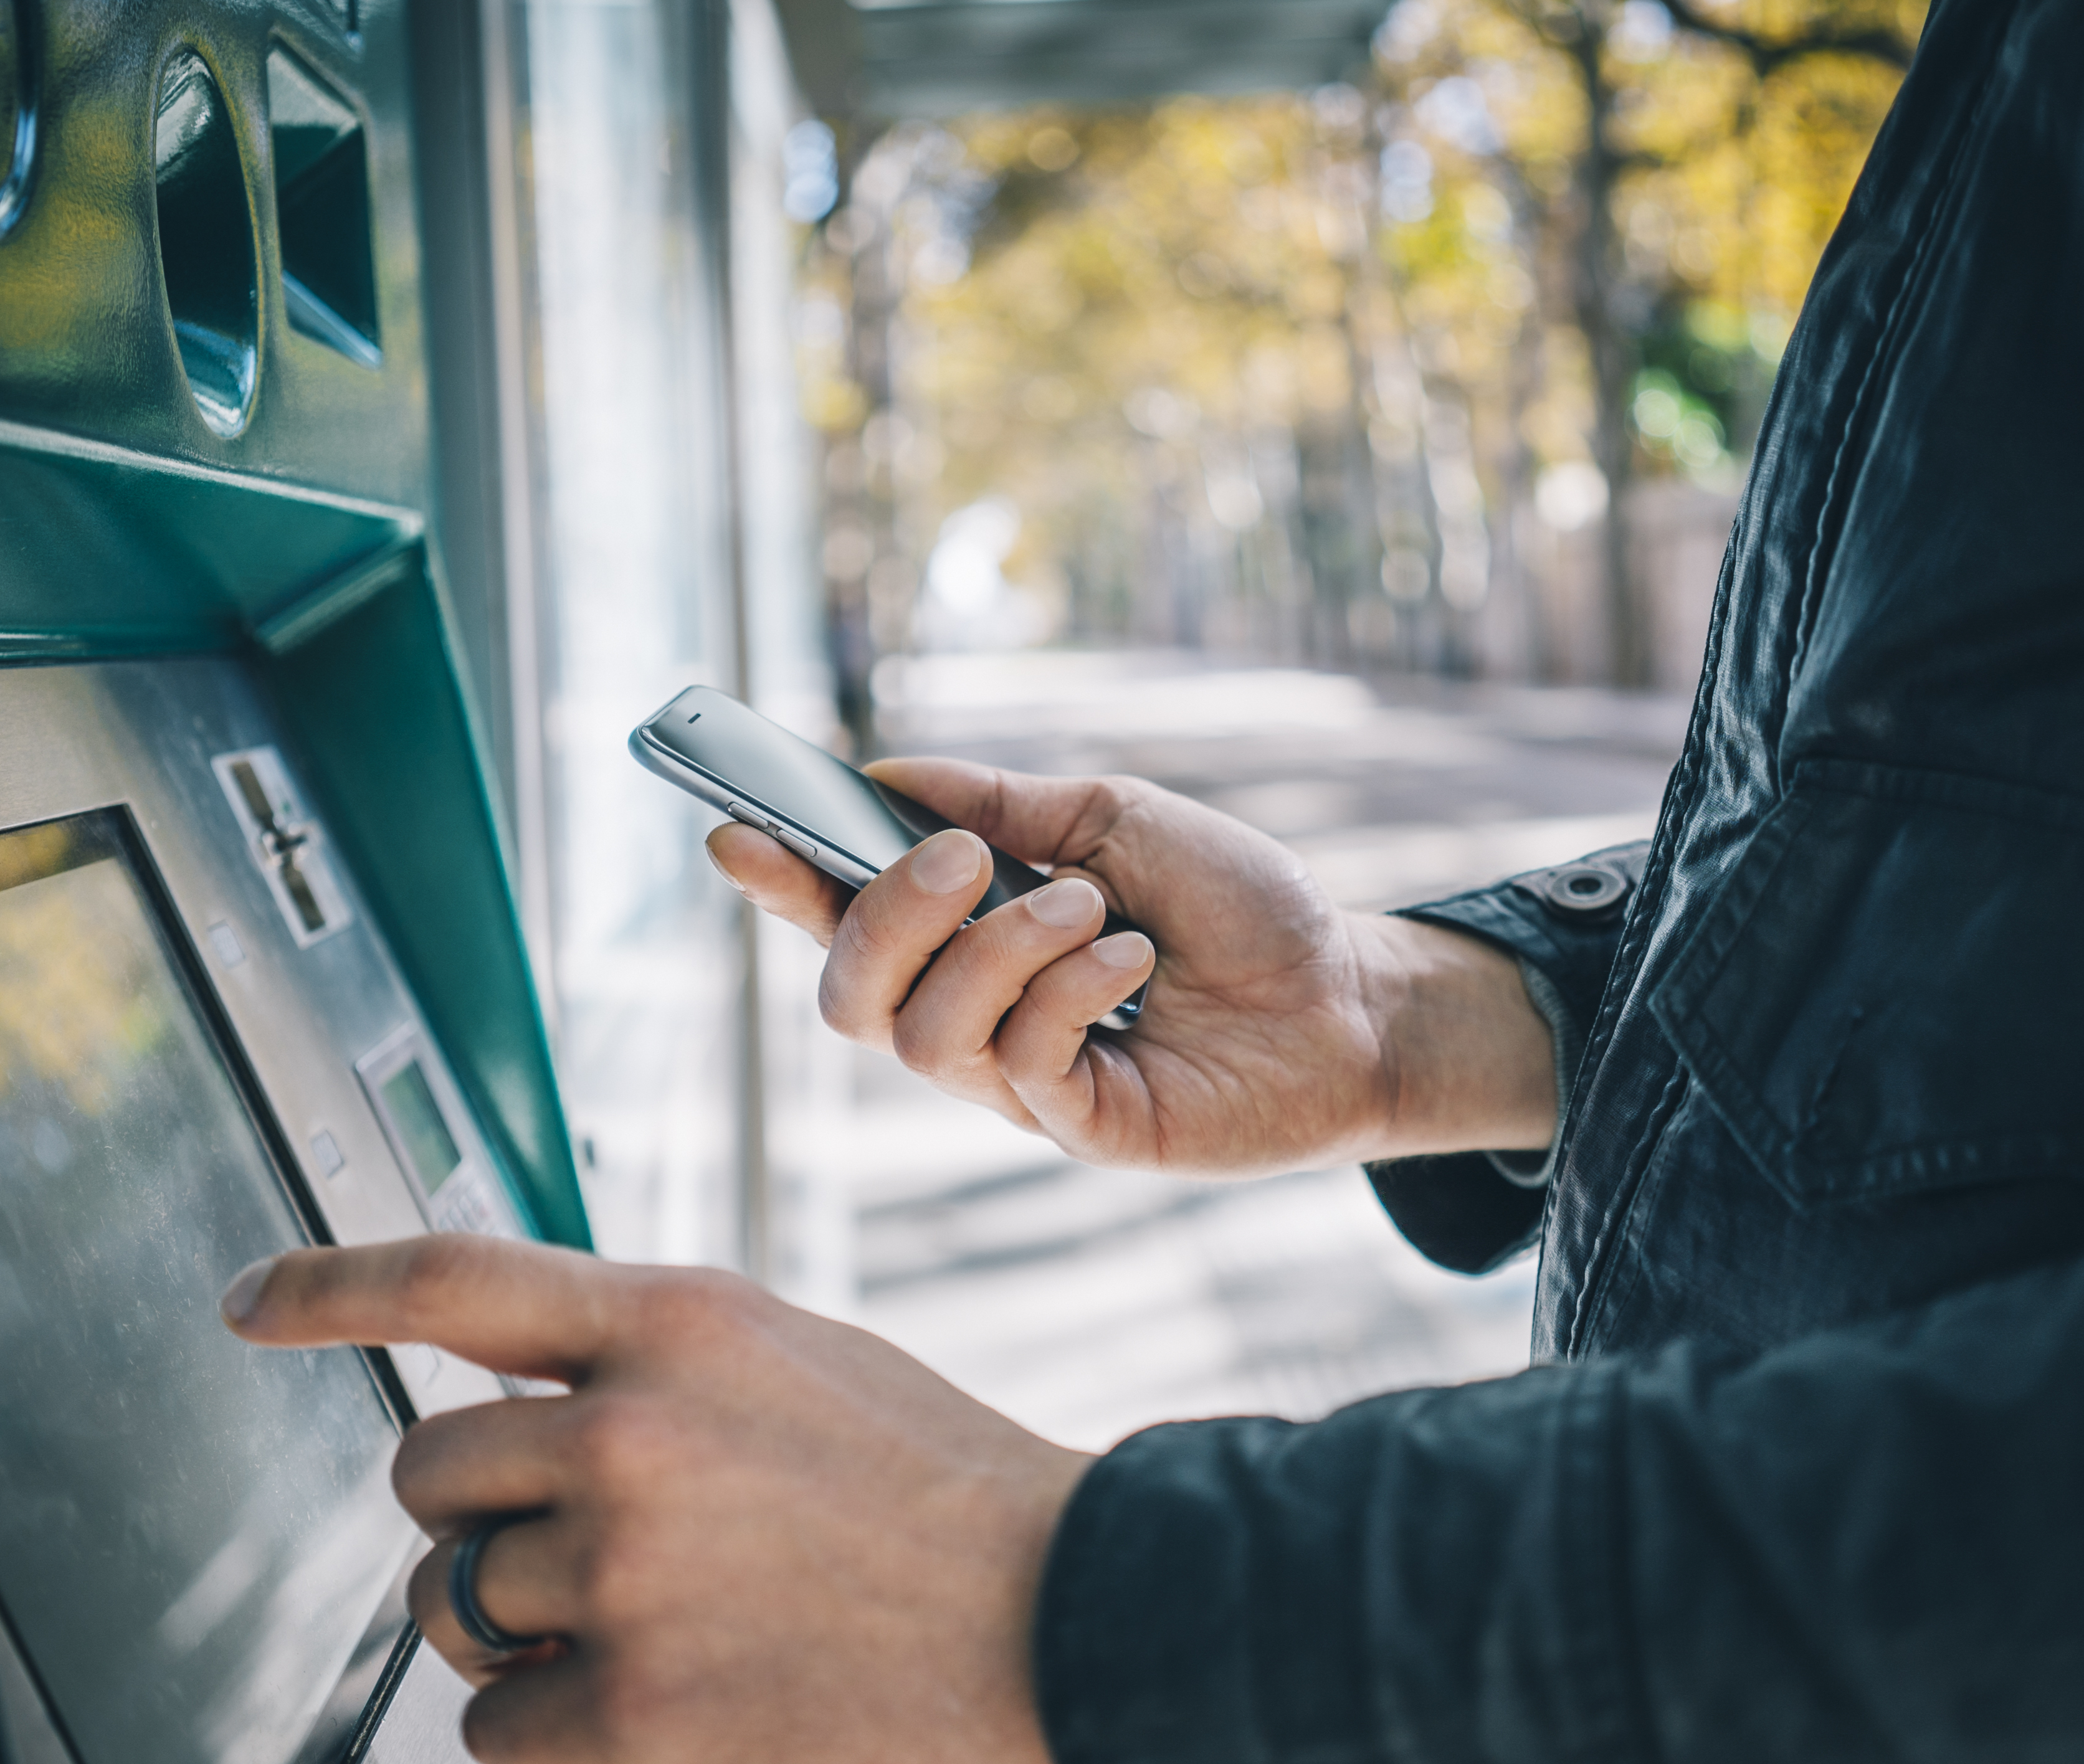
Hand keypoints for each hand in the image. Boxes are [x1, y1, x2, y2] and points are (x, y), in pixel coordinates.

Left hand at [223, 1235, 1087, 1763]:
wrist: (1058, 1618)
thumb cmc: (928, 1492)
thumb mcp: (792, 1364)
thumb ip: (649, 1363)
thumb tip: (507, 1403)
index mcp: (680, 1323)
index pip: (457, 1276)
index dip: (332, 1285)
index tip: (253, 1301)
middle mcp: (630, 1434)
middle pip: (428, 1475)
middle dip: (480, 1519)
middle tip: (591, 1550)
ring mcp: (624, 1576)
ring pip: (455, 1610)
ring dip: (524, 1634)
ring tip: (669, 1630)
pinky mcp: (631, 1712)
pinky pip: (496, 1730)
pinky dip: (558, 1733)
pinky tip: (676, 1703)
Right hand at [709, 758, 1554, 1175]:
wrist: (1349, 993)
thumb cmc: (1236, 909)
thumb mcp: (1116, 819)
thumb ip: (1005, 803)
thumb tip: (890, 772)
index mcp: (967, 942)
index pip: (840, 925)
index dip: (778, 887)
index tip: (734, 832)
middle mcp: (974, 1021)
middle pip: (848, 1000)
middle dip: (884, 918)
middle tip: (959, 858)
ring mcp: (1021, 1086)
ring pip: (924, 1035)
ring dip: (1000, 947)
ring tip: (1091, 908)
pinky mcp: (1079, 1128)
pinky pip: (1018, 1065)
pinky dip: (1066, 992)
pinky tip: (1130, 961)